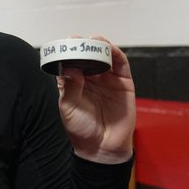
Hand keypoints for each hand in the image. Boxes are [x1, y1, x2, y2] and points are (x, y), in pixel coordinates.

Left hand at [57, 35, 134, 163]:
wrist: (102, 148)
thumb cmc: (82, 129)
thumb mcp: (69, 109)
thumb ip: (69, 88)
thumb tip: (70, 67)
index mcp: (73, 82)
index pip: (70, 61)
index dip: (67, 51)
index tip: (65, 44)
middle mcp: (90, 78)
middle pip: (87, 55)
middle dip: (83, 45)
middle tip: (78, 40)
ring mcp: (107, 79)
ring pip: (104, 56)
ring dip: (100, 45)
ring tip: (95, 41)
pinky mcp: (123, 83)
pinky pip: (121, 64)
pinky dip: (116, 53)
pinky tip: (110, 49)